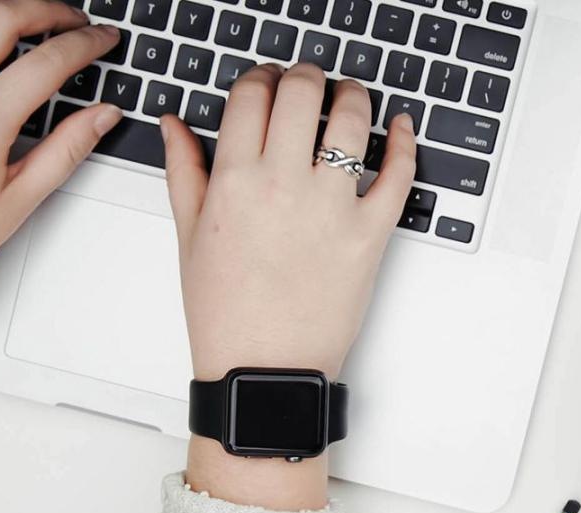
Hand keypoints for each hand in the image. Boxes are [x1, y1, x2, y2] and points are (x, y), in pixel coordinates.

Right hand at [163, 63, 416, 382]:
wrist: (264, 369)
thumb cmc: (226, 312)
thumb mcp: (189, 236)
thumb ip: (184, 170)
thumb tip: (175, 124)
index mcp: (234, 181)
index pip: (252, 96)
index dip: (261, 78)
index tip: (268, 82)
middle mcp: (283, 185)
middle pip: (302, 94)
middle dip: (306, 76)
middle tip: (309, 82)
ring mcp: (331, 208)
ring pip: (352, 121)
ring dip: (354, 96)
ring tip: (350, 97)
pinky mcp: (371, 233)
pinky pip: (398, 174)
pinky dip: (405, 142)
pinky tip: (401, 127)